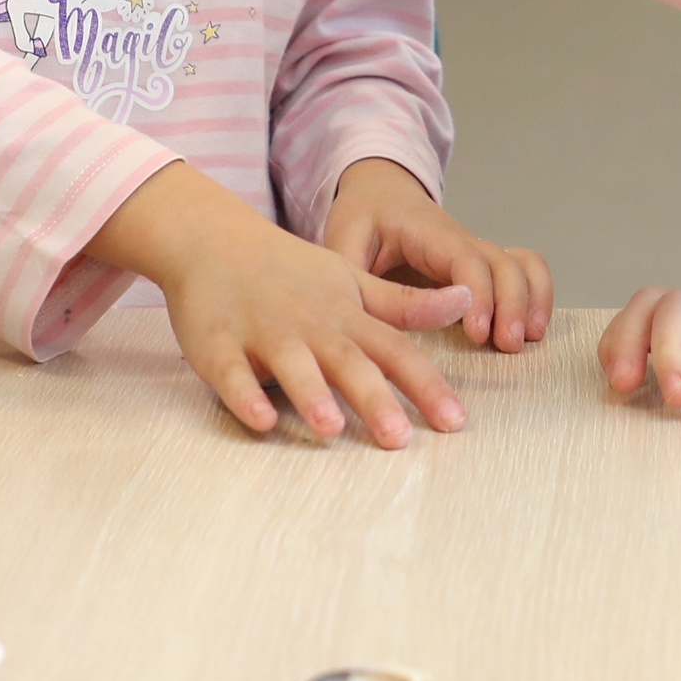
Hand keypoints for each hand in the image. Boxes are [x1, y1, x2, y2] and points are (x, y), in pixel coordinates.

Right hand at [90, 162, 472, 446]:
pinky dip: (245, 396)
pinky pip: (232, 375)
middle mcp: (310, 325)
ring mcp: (263, 334)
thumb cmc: (290, 271)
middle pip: (348, 362)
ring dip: (311, 395)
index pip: (394, 351)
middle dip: (374, 399)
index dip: (425, 384)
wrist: (215, 241)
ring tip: (331, 428)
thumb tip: (465, 300)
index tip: (454, 421)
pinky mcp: (218, 346)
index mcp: (346, 315)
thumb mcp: (353, 282)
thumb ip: (405, 303)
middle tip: (400, 439)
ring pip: (292, 366)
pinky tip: (260, 420)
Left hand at [324, 157, 554, 353]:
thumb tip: (352, 317)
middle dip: (512, 304)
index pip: (465, 258)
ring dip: (532, 300)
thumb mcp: (343, 239)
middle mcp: (461, 242)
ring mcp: (477, 253)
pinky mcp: (483, 268)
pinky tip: (534, 330)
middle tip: (507, 346)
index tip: (477, 331)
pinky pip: (525, 269)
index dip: (478, 295)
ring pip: (521, 265)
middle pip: (503, 264)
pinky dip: (539, 294)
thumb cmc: (363, 216)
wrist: (381, 192)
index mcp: (429, 234)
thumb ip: (348, 275)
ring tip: (528, 341)